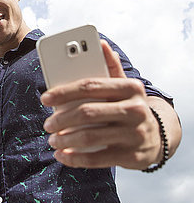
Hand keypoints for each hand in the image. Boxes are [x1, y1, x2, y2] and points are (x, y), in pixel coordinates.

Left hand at [41, 41, 162, 168]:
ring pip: (90, 137)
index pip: (90, 86)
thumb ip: (110, 67)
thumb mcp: (124, 87)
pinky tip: (62, 155)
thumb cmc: (130, 106)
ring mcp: (134, 134)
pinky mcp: (131, 156)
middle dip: (61, 119)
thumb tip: (101, 43)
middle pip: (87, 113)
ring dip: (65, 139)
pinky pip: (96, 158)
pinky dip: (75, 158)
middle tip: (48, 124)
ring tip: (53, 139)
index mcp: (130, 88)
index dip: (64, 92)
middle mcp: (135, 110)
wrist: (158, 137)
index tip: (45, 99)